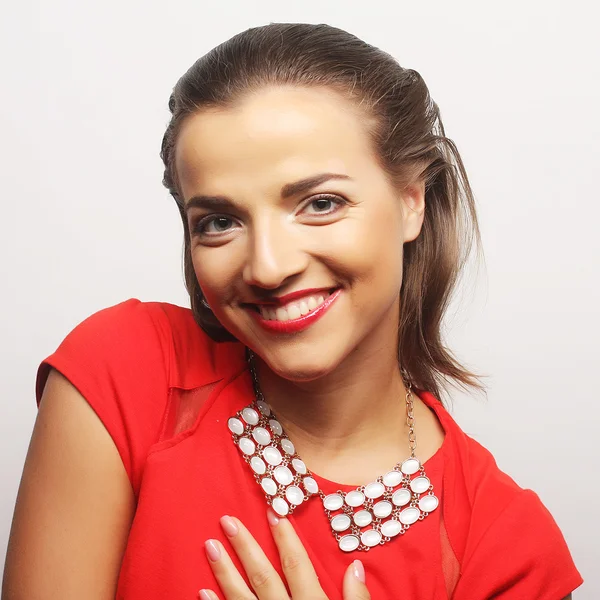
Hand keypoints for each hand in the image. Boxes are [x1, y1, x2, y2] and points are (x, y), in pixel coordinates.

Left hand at [199, 508, 370, 599]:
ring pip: (241, 599)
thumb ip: (356, 599)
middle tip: (227, 521)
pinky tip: (202, 594)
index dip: (285, 537)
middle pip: (263, 576)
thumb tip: (354, 565)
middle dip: (245, 547)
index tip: (272, 511)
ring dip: (224, 573)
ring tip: (210, 546)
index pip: (296, 565)